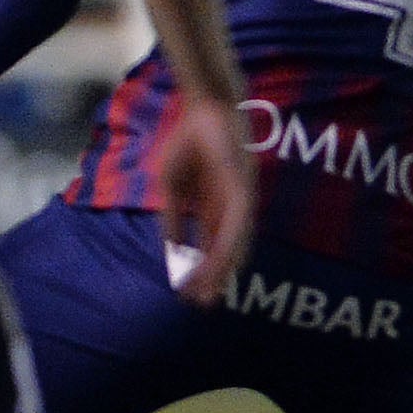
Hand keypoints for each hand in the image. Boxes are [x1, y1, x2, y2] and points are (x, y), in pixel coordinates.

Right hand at [151, 90, 254, 304]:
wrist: (203, 108)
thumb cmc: (187, 141)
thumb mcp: (173, 188)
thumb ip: (173, 219)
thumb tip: (170, 251)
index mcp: (214, 204)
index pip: (208, 244)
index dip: (199, 268)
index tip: (187, 292)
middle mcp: (231, 206)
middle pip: (226, 250)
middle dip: (215, 278)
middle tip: (204, 305)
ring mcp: (240, 199)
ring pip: (233, 244)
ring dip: (222, 271)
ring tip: (210, 294)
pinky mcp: (243, 190)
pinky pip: (235, 226)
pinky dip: (226, 248)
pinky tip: (217, 267)